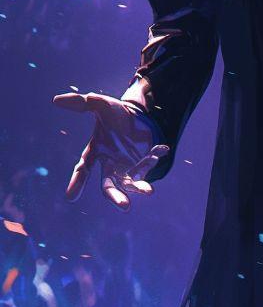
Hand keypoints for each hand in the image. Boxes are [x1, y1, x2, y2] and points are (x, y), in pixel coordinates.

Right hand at [53, 91, 169, 210]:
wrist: (138, 113)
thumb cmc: (116, 112)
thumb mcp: (99, 104)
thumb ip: (81, 103)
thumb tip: (56, 100)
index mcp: (96, 152)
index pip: (83, 169)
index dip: (77, 182)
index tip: (71, 197)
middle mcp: (110, 164)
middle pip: (109, 186)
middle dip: (116, 197)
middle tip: (125, 206)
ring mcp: (128, 166)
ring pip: (131, 182)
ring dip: (139, 186)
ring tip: (148, 191)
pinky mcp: (144, 163)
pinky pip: (149, 164)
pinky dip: (155, 158)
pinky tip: (163, 149)